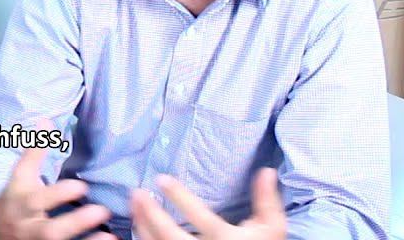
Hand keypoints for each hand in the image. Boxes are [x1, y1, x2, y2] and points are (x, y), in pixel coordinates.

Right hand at [0, 122, 114, 239]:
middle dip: (74, 223)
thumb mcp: (20, 176)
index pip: (35, 200)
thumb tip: (46, 120)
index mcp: (21, 204)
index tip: (81, 187)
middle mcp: (28, 228)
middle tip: (102, 211)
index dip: (57, 195)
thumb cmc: (16, 198)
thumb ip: (34, 151)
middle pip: (49, 231)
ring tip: (109, 237)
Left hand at [129, 167, 285, 239]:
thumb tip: (266, 170)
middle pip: (170, 235)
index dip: (178, 196)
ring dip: (142, 226)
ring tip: (132, 206)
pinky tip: (138, 228)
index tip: (161, 178)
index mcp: (226, 239)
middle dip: (150, 213)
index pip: (198, 216)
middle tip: (136, 192)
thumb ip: (267, 201)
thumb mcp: (271, 228)